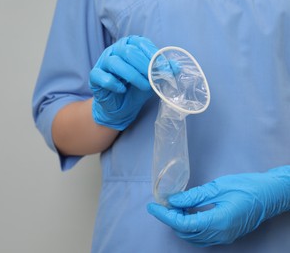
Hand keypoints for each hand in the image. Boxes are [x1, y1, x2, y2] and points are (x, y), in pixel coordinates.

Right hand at [89, 35, 157, 129]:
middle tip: (153, 79)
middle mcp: (115, 50)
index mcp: (130, 45)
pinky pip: (101, 76)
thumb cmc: (135, 89)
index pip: (141, 44)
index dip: (154, 55)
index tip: (164, 70)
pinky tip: (122, 89)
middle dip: (144, 65)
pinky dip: (114, 83)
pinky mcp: (94, 76)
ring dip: (132, 75)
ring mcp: (103, 62)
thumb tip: (176, 66)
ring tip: (144, 86)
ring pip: (115, 62)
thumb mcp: (152, 80)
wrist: (120, 107)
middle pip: (128, 51)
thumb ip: (163, 72)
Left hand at [147, 165, 289, 246]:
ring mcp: (223, 237)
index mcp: (218, 221)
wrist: (271, 195)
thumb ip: (194, 196)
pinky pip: (201, 235)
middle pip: (185, 232)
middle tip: (162, 203)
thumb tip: (173, 200)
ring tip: (173, 206)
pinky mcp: (225, 235)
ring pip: (192, 236)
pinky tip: (187, 211)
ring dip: (179, 223)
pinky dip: (190, 225)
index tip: (153, 206)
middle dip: (170, 219)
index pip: (183, 224)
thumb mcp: (218, 187)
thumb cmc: (247, 187)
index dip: (165, 216)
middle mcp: (220, 234)